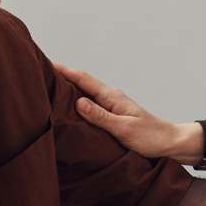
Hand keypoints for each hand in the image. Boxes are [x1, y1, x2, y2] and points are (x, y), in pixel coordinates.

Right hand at [55, 63, 196, 161]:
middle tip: (37, 72)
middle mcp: (109, 98)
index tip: (44, 62)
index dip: (63, 70)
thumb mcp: (124, 129)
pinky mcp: (111, 115)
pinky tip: (65, 107)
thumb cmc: (149, 137)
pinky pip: (89, 105)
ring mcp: (110, 106)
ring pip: (83, 93)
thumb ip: (101, 117)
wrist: (168, 143)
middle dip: (60, 76)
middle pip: (80, 83)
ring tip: (45, 86)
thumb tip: (78, 102)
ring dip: (66, 89)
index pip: (82, 79)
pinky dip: (75, 102)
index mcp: (111, 97)